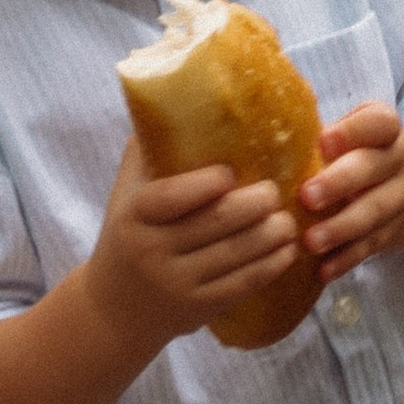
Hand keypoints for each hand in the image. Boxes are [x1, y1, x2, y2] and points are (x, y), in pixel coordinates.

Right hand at [85, 141, 300, 346]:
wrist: (114, 309)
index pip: (171, 196)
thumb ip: (147, 152)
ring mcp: (177, 283)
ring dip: (272, 233)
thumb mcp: (125, 195)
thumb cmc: (128, 236)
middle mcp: (153, 251)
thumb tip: (176, 94)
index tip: (230, 172)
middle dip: (256, 204)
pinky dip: (271, 265)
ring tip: (289, 218)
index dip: (205, 183)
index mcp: (134, 217)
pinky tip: (287, 249)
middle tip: (276, 191)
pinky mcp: (199, 308)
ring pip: (237, 253)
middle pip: (217, 223)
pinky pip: (243, 283)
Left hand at [299, 104, 403, 283]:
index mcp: (384, 130)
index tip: (322, 142)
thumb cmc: (356, 154)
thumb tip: (263, 133)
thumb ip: (320, 136)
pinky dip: (346, 259)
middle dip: (339, 183)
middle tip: (307, 196)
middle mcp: (397, 160)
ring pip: (373, 213)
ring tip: (311, 240)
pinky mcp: (393, 232)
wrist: (402, 187)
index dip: (352, 131)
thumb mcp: (349, 135)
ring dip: (341, 228)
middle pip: (372, 169)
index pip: (378, 123)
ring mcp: (400, 198)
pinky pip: (371, 247)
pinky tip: (323, 269)